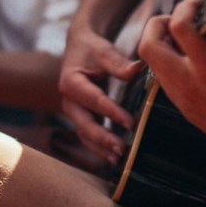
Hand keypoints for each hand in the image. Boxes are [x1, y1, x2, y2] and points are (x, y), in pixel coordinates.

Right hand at [59, 21, 142, 163]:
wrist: (80, 47)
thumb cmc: (92, 49)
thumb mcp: (103, 51)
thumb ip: (118, 63)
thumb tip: (136, 69)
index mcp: (71, 82)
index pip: (94, 100)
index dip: (112, 112)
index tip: (130, 122)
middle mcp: (69, 101)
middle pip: (84, 124)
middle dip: (102, 138)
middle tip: (121, 148)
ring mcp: (74, 112)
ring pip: (84, 134)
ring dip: (100, 148)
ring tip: (119, 159)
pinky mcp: (82, 117)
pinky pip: (88, 136)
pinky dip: (99, 147)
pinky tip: (114, 158)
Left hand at [138, 0, 205, 178]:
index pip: (178, 28)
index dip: (185, 7)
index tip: (201, 3)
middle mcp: (188, 86)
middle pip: (148, 45)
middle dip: (159, 23)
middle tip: (183, 17)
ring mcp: (181, 99)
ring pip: (151, 61)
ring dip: (162, 41)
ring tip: (191, 34)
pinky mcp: (182, 107)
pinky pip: (162, 76)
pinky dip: (169, 59)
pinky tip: (195, 56)